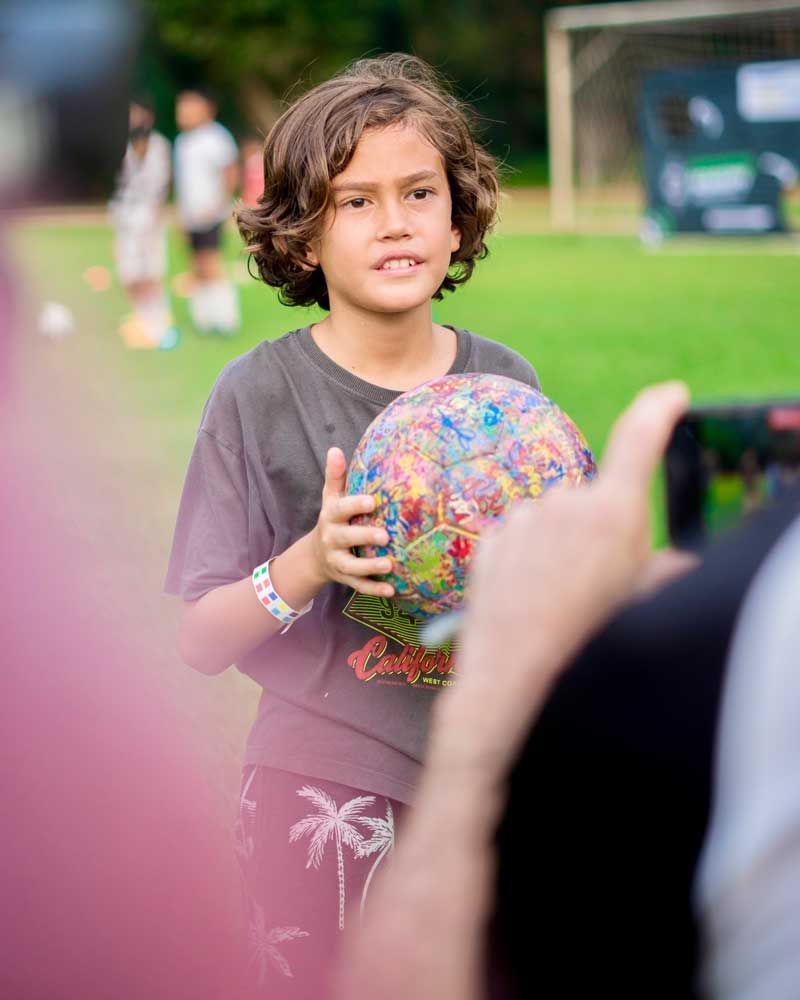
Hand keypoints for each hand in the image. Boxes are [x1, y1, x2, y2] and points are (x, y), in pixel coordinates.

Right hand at [309, 447, 395, 597]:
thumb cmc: (333, 520)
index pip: (341, 509)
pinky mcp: (345, 579)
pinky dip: (374, 589)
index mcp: (331, 517)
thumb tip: (335, 449)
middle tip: (385, 536)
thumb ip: (335, 476)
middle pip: (346, 538)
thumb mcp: (330, 498)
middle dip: (364, 537)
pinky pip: (359, 586)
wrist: (314, 556)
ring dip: (370, 567)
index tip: (372, 501)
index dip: (355, 505)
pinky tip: (392, 590)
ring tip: (390, 565)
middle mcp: (332, 539)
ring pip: (352, 567)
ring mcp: (338, 561)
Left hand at [441, 381, 691, 774]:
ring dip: (558, 544)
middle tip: (595, 579)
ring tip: (555, 595)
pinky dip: (526, 557)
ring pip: (552, 519)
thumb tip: (677, 564)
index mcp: (612, 511)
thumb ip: (663, 569)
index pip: (640, 438)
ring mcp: (523, 518)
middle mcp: (566, 502)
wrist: (516, 669)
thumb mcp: (641, 600)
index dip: (659, 410)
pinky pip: (519, 536)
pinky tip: (526, 594)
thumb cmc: (589, 635)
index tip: (672, 395)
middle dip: (597, 527)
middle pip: (593, 498)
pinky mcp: (491, 537)